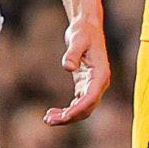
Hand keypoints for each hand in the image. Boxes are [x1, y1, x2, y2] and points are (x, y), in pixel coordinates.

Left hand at [44, 11, 108, 126]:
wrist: (86, 26)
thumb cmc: (83, 31)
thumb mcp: (77, 39)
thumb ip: (72, 53)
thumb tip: (68, 67)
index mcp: (101, 74)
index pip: (91, 98)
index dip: (77, 109)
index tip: (63, 116)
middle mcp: (99, 83)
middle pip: (87, 108)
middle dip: (69, 117)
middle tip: (48, 120)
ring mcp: (93, 85)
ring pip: (82, 109)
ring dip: (67, 116)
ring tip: (47, 119)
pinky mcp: (84, 84)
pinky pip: (78, 103)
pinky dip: (67, 110)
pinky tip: (52, 113)